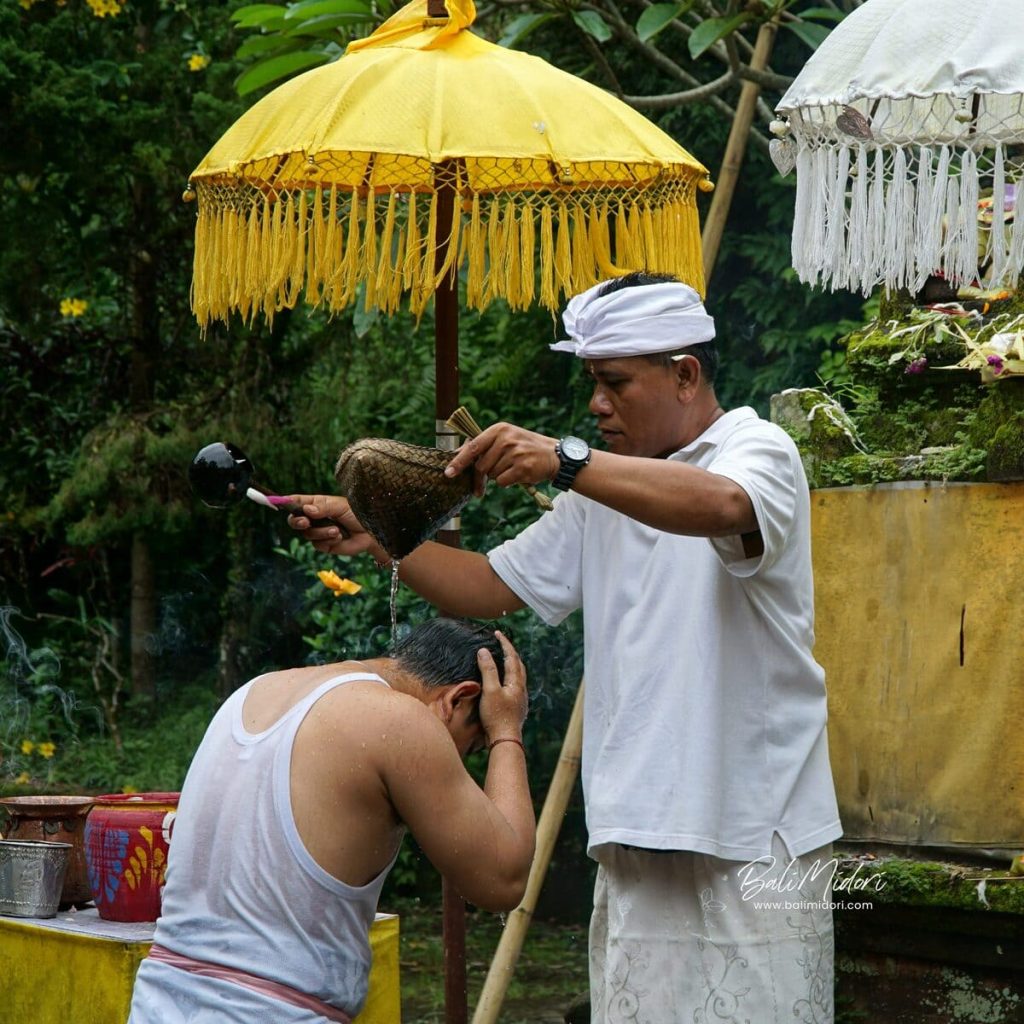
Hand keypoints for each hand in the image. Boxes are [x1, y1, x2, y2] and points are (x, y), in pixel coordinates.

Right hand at [286, 494, 387, 560]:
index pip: (297, 502)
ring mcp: (319, 532)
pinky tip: (339, 536)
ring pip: (307, 534)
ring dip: (321, 532)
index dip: (285, 502)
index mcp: (316, 504)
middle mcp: (315, 518)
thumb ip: (323, 507)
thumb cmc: (358, 514)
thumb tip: (306, 510)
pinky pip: (318, 545)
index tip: (277, 503)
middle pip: (295, 520)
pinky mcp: (325, 545)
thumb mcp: (340, 506)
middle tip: (305, 522)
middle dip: (298, 521)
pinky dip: (328, 541)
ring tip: (337, 530)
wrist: (372, 532)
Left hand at [444, 423, 558, 496]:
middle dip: (480, 478)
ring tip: (511, 469)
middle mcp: (506, 439)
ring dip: (498, 477)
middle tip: (481, 487)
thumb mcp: (505, 438)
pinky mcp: (523, 467)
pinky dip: (508, 482)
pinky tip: (518, 474)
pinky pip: (503, 482)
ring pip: (492, 475)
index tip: (448, 473)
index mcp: (499, 429)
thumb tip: (457, 455)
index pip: (473, 447)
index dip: (459, 461)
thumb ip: (483, 445)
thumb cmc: (523, 448)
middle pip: (481, 466)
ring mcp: (515, 453)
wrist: (553, 455)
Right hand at [478, 631, 527, 745]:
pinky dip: (508, 676)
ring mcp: (520, 698)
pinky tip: (502, 682)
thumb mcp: (490, 691)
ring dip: (511, 664)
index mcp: (516, 682)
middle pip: (518, 665)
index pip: (512, 657)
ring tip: (502, 659)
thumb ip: (488, 670)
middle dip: (510, 652)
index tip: (497, 633)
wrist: (505, 740)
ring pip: (518, 676)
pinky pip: (514, 685)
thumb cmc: (497, 716)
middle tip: (501, 643)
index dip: (505, 644)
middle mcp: (521, 689)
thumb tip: (484, 651)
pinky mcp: (516, 707)